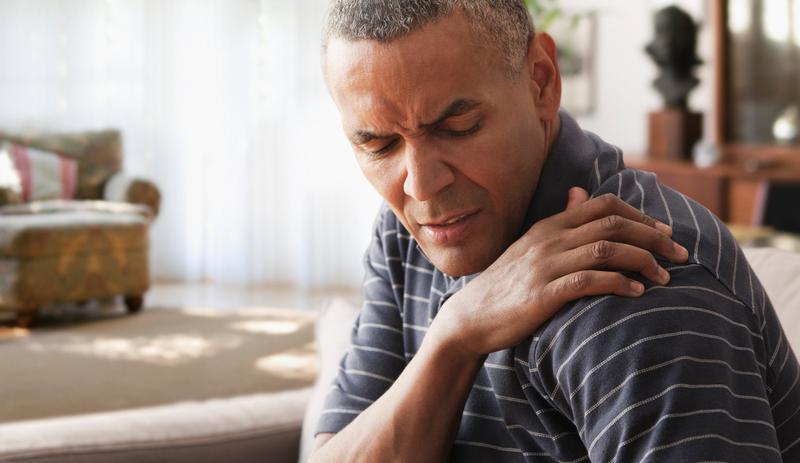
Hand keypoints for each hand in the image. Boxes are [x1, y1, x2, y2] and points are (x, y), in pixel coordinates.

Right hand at [431, 188, 688, 359]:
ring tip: (665, 277)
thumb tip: (580, 192)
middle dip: (653, 236)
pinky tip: (637, 292)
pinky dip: (619, 284)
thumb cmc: (506, 284)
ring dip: (642, 261)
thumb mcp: (531, 245)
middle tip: (679, 254)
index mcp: (549, 226)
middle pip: (612, 223)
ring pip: (606, 249)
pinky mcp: (543, 293)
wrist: (471, 317)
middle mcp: (549, 240)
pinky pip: (589, 281)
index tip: (665, 232)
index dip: (640, 215)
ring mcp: (545, 265)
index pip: (603, 205)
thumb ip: (560, 220)